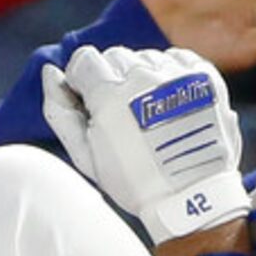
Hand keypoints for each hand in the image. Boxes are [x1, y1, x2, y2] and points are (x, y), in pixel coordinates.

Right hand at [42, 46, 250, 242]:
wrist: (192, 199)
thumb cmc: (134, 183)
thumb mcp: (86, 157)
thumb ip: (60, 112)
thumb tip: (50, 72)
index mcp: (110, 96)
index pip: (85, 59)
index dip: (84, 81)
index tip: (93, 102)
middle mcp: (144, 77)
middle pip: (116, 56)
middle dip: (113, 79)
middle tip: (124, 115)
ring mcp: (178, 75)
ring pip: (146, 57)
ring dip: (143, 77)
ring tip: (151, 113)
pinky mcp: (205, 77)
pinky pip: (177, 58)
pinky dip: (170, 75)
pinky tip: (171, 103)